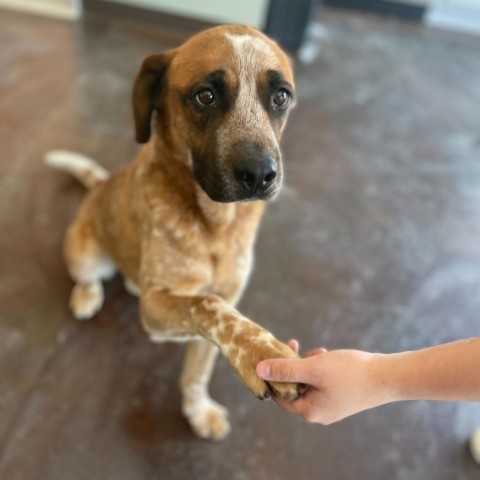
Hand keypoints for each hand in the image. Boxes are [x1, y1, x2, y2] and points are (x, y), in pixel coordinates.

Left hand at [256, 341, 391, 424]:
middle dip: (291, 365)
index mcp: (309, 411)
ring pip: (307, 382)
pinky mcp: (340, 396)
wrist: (387, 377)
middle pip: (293, 387)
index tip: (273, 354)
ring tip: (317, 351)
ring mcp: (331, 405)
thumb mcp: (313, 368)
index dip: (273, 374)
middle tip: (293, 345)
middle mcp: (319, 412)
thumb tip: (259, 370)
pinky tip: (325, 355)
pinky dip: (319, 367)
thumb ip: (285, 370)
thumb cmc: (349, 373)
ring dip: (306, 364)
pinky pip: (321, 381)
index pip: (280, 395)